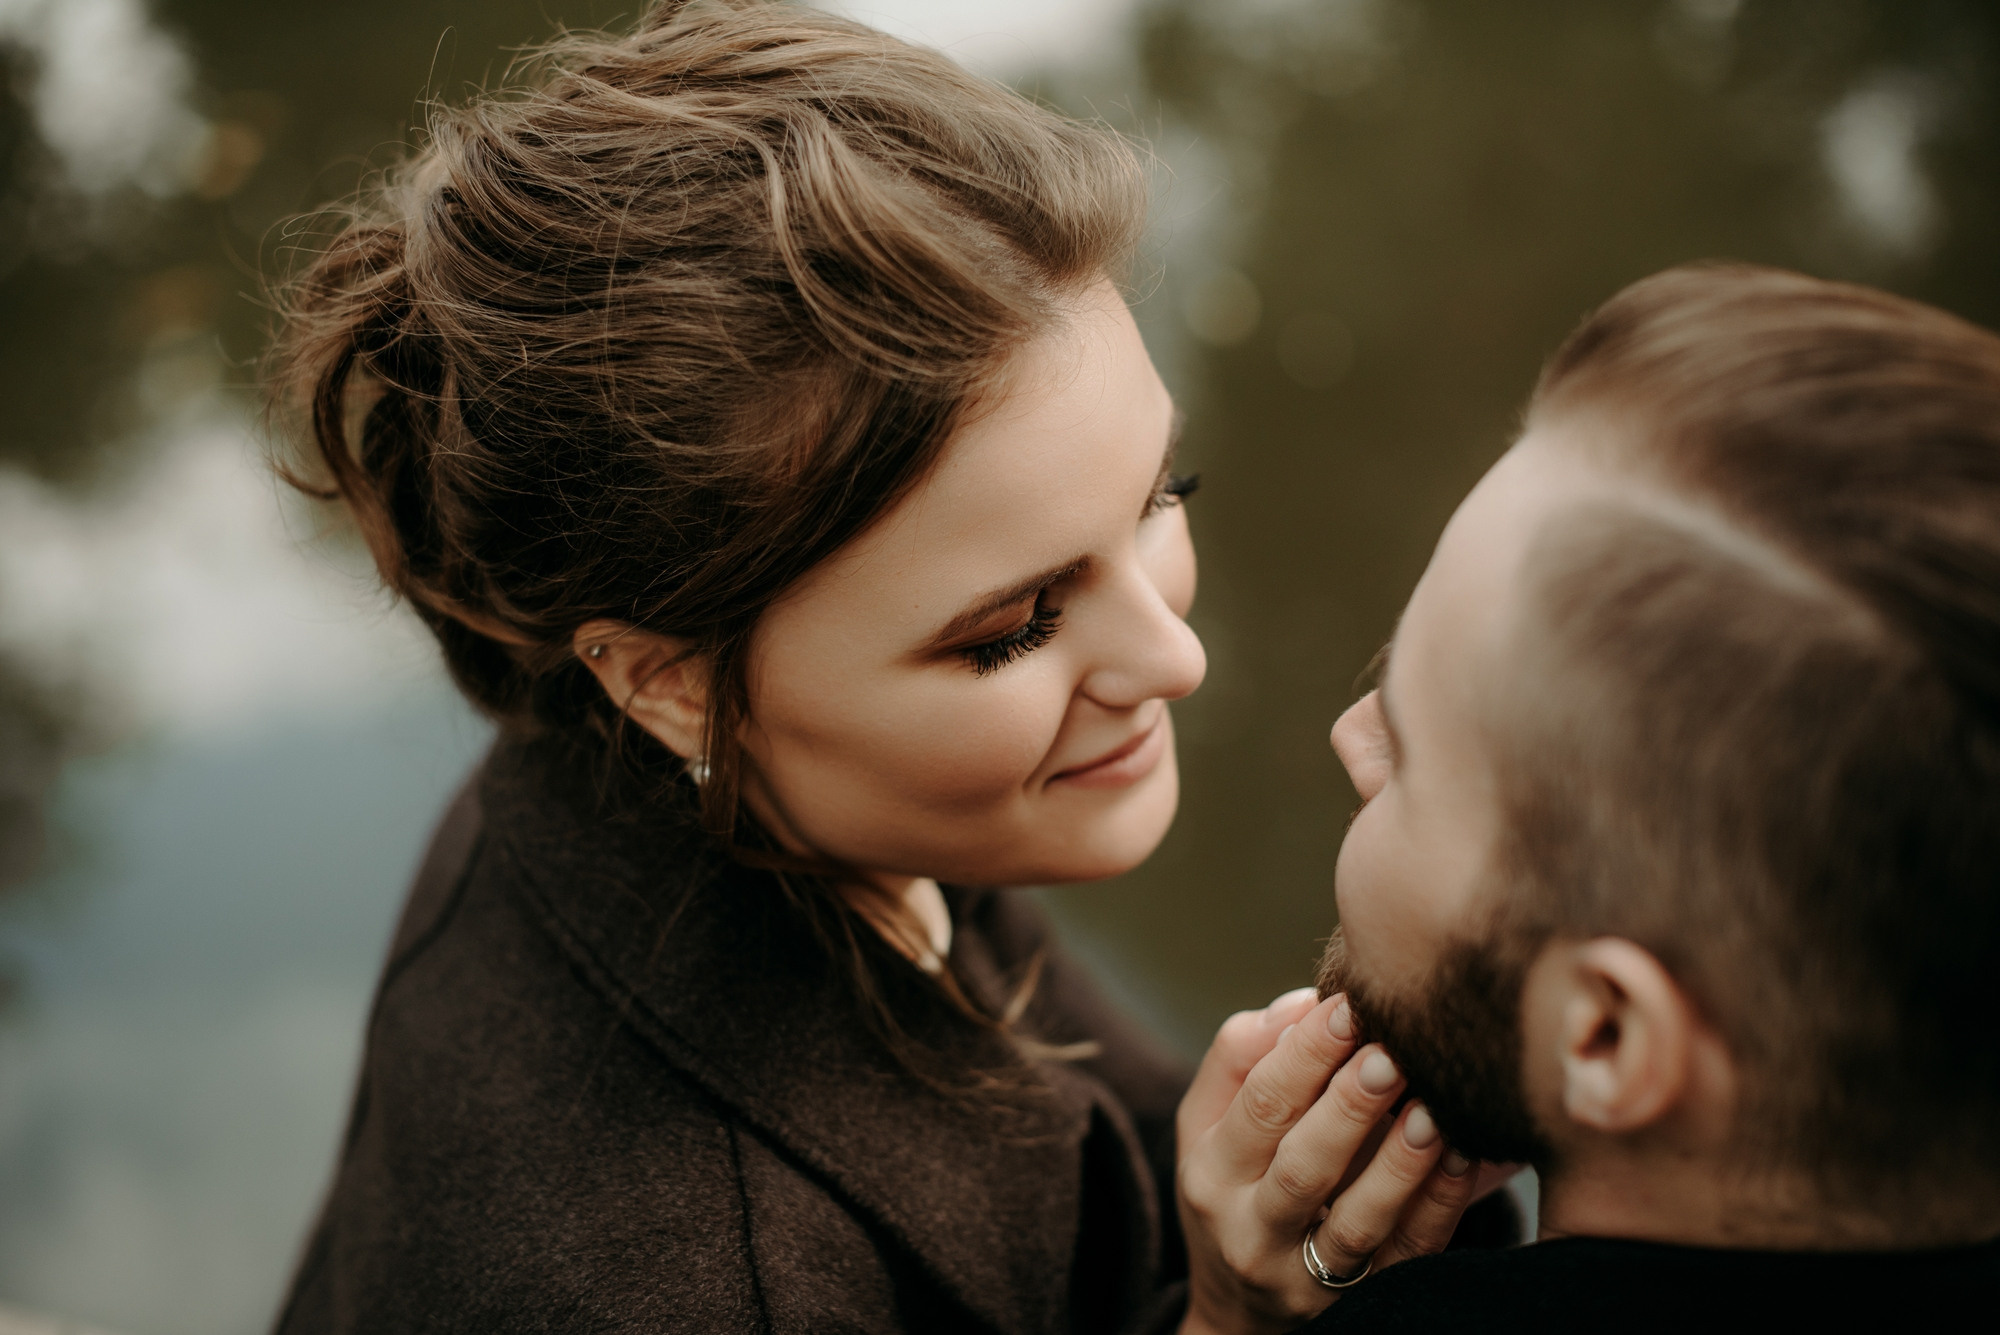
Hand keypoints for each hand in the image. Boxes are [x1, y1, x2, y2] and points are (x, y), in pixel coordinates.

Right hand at [1175, 993, 1479, 1334]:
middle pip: (1304, 1168)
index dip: (1302, 1055)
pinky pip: (1406, 1258)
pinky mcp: (1361, 1302)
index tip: (1345, 1007)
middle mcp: (1252, 1232)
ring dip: (1400, 1165)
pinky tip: (1463, 1158)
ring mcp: (1307, 1277)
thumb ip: (1239, 1057)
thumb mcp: (1207, 1124)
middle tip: (1392, 1053)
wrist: (1240, 1314)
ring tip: (1433, 1110)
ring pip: (1358, 1223)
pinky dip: (1438, 1208)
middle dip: (1350, 1106)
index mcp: (1212, 1175)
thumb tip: (1299, 1006)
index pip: (1258, 1106)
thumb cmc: (1232, 1189)